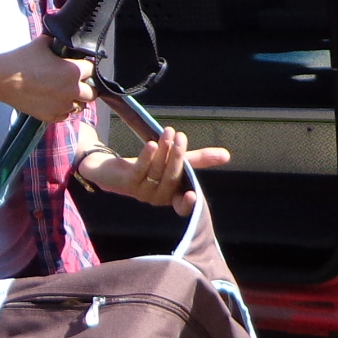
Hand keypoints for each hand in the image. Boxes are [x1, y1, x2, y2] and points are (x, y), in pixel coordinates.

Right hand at [0, 37, 95, 122]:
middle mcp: (71, 90)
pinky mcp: (51, 116)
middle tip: (76, 81)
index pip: (92, 69)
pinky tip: (54, 101)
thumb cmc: (20, 60)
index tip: (80, 65)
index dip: (86, 66)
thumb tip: (61, 43)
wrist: (1, 79)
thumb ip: (57, 44)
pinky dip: (63, 109)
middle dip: (86, 86)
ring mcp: (62, 106)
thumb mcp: (42, 43)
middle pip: (92, 92)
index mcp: (73, 71)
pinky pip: (65, 115)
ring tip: (64, 92)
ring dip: (76, 99)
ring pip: (80, 106)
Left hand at [80, 128, 232, 212]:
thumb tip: (226, 155)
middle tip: (181, 137)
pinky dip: (147, 156)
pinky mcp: (127, 182)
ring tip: (168, 132)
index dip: (188, 204)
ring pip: (157, 171)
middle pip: (172, 178)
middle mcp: (158, 197)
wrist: (111, 170)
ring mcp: (142, 192)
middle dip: (177, 157)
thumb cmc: (148, 166)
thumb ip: (198, 159)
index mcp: (171, 196)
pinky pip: (140, 169)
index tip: (194, 195)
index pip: (182, 206)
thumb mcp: (174, 161)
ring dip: (164, 150)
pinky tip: (152, 143)